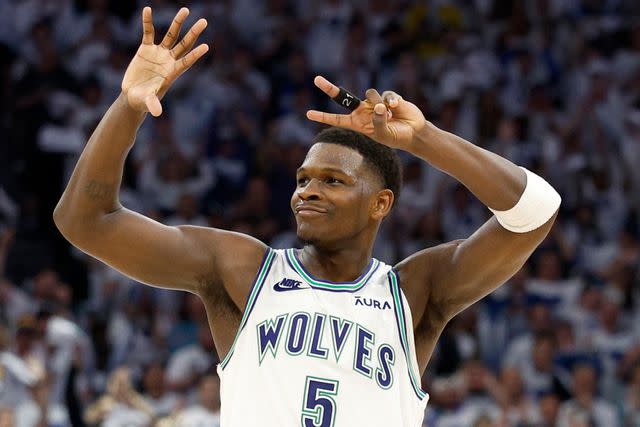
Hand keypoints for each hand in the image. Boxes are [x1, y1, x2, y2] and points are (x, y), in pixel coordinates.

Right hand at [121, 7, 208, 116]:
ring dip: (177, 23)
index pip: (187, 61)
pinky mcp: (146, 49)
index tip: (206, 46)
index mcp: (172, 73)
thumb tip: (158, 112)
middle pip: (184, 44)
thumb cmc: (143, 101)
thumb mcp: (147, 102)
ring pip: (171, 35)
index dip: (195, 54)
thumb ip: (153, 104)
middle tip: (204, 21)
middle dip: (193, 33)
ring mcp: (158, 53)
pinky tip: (147, 9)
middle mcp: (169, 61)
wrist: (133, 96)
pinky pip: (148, 33)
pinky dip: (147, 22)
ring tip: (186, 10)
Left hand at [306, 76, 426, 149]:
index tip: (308, 114)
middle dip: (329, 88)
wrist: (413, 132)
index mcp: (358, 123)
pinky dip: (392, 101)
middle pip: (343, 97)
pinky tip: (397, 108)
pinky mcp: (387, 97)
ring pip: (370, 94)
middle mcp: (363, 111)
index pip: (337, 119)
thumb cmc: (396, 137)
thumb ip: (379, 122)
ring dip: (379, 104)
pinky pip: (386, 95)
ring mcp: (374, 102)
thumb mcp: (384, 135)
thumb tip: (379, 106)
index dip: (323, 116)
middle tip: (316, 80)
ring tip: (390, 115)